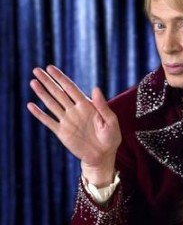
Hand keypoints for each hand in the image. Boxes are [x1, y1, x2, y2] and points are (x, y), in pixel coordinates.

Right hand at [27, 65, 121, 185]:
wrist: (103, 156)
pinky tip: (31, 105)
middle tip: (36, 70)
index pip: (71, 88)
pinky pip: (49, 121)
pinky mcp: (62, 132)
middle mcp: (74, 110)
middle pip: (58, 93)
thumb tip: (96, 88)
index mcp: (86, 105)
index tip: (50, 68)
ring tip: (33, 82)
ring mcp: (67, 121)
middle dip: (47, 82)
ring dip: (42, 93)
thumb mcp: (111, 121)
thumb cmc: (110, 138)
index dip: (60, 78)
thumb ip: (102, 106)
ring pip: (51, 104)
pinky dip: (40, 114)